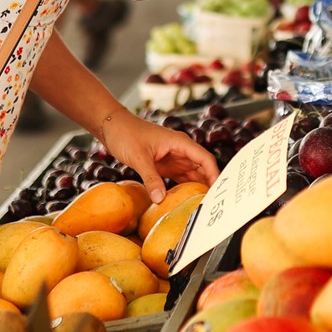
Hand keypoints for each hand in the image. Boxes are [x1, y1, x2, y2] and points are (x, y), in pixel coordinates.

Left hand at [103, 115, 218, 202]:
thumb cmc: (127, 134)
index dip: (214, 174)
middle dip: (208, 184)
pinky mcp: (165, 165)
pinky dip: (184, 189)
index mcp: (180, 143)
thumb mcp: (139, 158)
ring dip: (197, 187)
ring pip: (192, 174)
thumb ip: (151, 178)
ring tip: (202, 205)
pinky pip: (180, 178)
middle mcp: (181, 150)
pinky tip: (186, 200)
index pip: (205, 159)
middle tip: (212, 203)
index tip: (218, 191)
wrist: (113, 127)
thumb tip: (160, 199)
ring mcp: (173, 158)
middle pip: (202, 168)